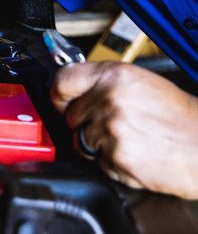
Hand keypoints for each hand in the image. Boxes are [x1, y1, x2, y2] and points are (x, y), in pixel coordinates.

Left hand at [51, 61, 197, 198]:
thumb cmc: (178, 114)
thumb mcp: (138, 81)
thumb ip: (102, 82)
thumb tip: (74, 89)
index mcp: (112, 76)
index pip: (62, 81)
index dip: (59, 93)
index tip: (62, 100)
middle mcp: (107, 100)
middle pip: (70, 115)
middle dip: (84, 122)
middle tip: (111, 124)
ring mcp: (110, 130)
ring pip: (82, 140)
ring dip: (98, 144)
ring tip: (128, 138)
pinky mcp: (116, 158)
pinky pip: (99, 162)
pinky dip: (113, 162)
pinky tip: (135, 152)